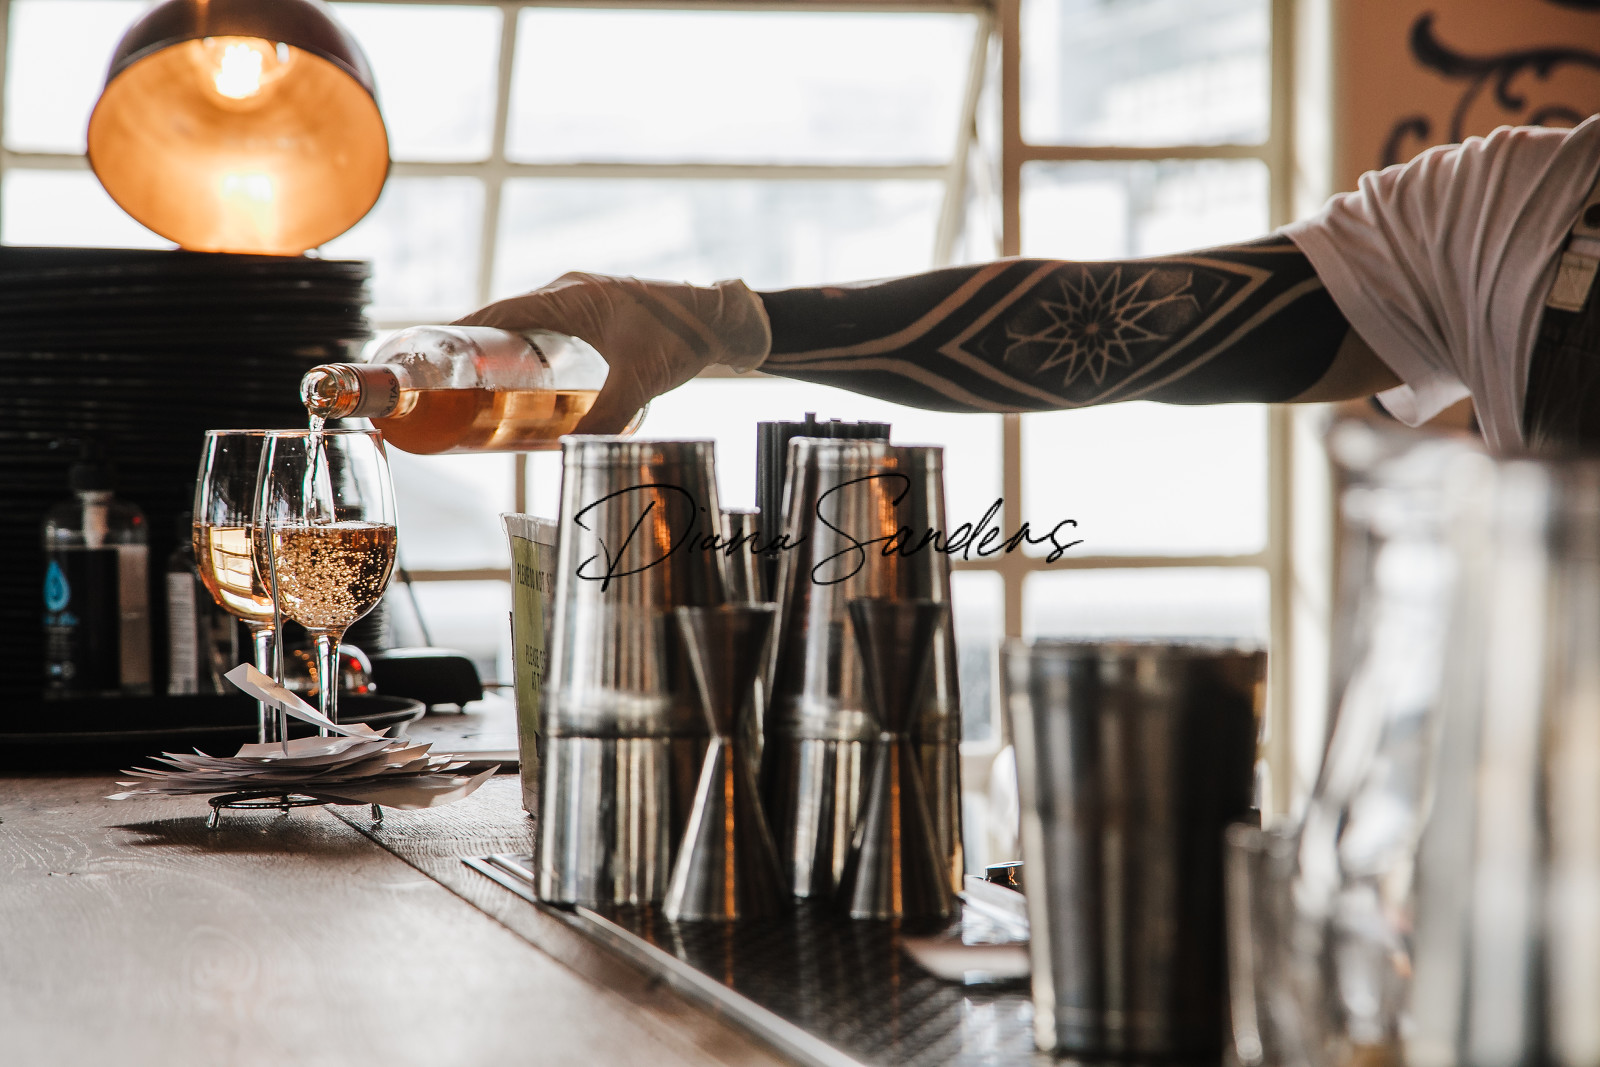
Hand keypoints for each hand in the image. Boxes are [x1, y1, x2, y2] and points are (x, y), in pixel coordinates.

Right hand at [452, 272, 770, 433]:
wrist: (724, 321)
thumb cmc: (683, 337)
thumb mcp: (639, 381)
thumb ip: (606, 418)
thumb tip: (572, 454)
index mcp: (567, 296)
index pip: (499, 312)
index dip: (461, 334)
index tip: (432, 358)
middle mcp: (569, 292)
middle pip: (506, 319)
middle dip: (476, 350)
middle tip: (450, 386)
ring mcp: (584, 300)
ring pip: (528, 324)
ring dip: (503, 349)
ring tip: (478, 388)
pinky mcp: (599, 314)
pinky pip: (550, 328)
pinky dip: (531, 349)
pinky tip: (526, 379)